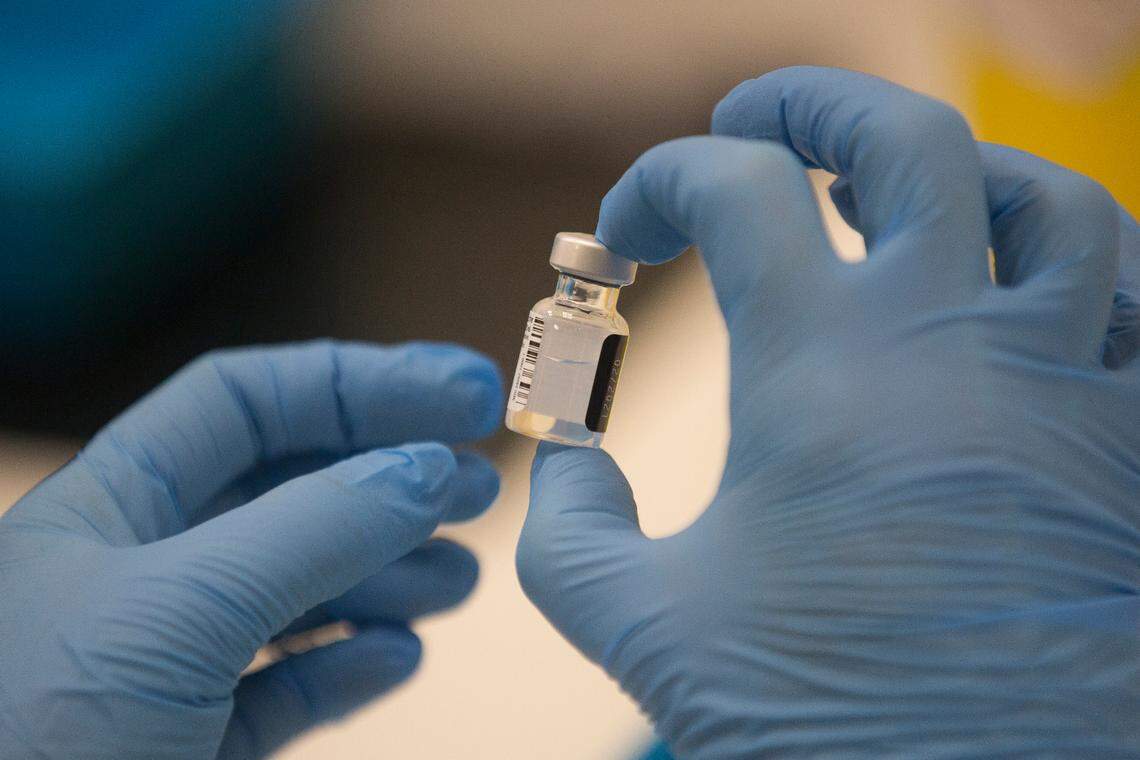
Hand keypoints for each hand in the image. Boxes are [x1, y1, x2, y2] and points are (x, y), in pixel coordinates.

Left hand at [0, 341, 502, 758]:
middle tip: (480, 485)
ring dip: (389, 575)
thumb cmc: (25, 736)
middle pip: (289, 491)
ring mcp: (168, 666)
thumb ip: (312, 528)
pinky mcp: (191, 748)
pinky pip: (286, 688)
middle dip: (391, 478)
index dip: (358, 383)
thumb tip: (429, 470)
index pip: (246, 402)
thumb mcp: (178, 607)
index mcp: (110, 507)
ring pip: (300, 591)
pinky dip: (348, 666)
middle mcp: (141, 574)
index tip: (461, 393)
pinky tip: (397, 657)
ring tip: (460, 580)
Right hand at [517, 67, 1138, 757]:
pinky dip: (1076, 272)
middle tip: (753, 116)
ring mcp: (1068, 385)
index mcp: (824, 367)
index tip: (624, 243)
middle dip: (812, 101)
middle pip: (905, 136)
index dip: (657, 185)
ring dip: (961, 173)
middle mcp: (957, 343)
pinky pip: (1139, 308)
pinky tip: (1021, 298)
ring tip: (894, 194)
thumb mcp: (643, 627)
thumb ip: (567, 525)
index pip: (733, 190)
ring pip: (1050, 199)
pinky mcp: (1134, 448)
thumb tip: (566, 459)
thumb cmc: (823, 722)